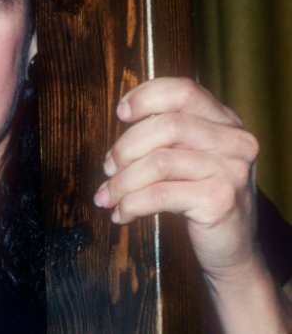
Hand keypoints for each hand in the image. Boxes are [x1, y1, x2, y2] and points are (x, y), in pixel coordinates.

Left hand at [92, 77, 291, 330]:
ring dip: (121, 181)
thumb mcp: (190, 158)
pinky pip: (159, 194)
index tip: (120, 113)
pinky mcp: (220, 200)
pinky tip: (121, 214)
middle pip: (166, 126)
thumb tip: (122, 116)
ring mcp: (231, 170)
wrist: (234, 251)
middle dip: (125, 147)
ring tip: (107, 196)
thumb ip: (167, 134)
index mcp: (226, 123)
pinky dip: (131, 204)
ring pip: (158, 162)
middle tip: (108, 168)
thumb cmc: (201, 199)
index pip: (184, 90)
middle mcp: (235, 141)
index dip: (146, 96)